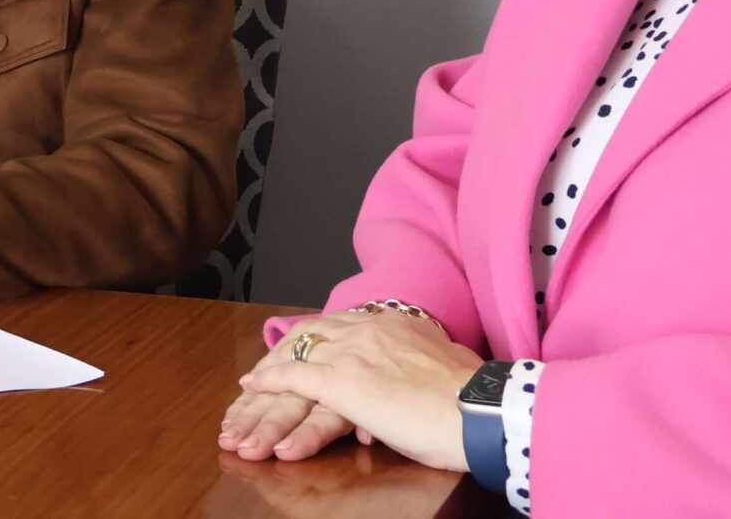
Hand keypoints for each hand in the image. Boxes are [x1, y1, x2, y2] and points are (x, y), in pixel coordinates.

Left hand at [224, 309, 484, 472]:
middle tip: (261, 371)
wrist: (481, 409)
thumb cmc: (471, 399)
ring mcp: (352, 353)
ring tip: (250, 388)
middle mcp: (367, 329)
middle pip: (310, 335)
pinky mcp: (343, 382)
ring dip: (269, 376)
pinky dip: (269, 382)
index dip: (314, 339)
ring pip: (296, 356)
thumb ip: (416, 362)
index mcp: (393, 322)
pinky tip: (251, 387)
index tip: (299, 350)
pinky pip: (294, 377)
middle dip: (283, 354)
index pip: (339, 324)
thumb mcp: (441, 364)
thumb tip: (412, 376)